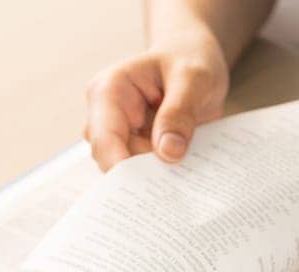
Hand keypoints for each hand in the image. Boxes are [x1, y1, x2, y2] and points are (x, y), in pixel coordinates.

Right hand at [83, 35, 228, 170]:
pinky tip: (183, 169)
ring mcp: (118, 133)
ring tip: (185, 168)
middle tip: (177, 177)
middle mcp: (105, 114)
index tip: (146, 188)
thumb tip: (168, 152)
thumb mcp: (194, 78)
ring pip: (124, 169)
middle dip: (142, 171)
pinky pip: (141, 170)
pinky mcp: (133, 146)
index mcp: (109, 90)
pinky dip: (161, 173)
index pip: (104, 136)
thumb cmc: (190, 58)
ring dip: (154, 174)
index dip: (120, 165)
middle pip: (110, 158)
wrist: (194, 57)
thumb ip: (180, 112)